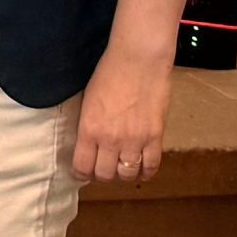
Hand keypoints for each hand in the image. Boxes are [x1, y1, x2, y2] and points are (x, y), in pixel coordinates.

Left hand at [71, 43, 171, 182]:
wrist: (137, 61)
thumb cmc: (108, 73)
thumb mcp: (88, 100)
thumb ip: (89, 125)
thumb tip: (88, 144)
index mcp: (89, 128)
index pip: (82, 166)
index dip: (81, 174)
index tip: (81, 173)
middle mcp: (111, 139)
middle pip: (105, 175)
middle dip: (101, 175)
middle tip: (101, 169)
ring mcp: (135, 140)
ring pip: (127, 174)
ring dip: (123, 175)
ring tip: (120, 168)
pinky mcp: (155, 137)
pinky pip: (151, 166)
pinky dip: (145, 173)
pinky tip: (141, 170)